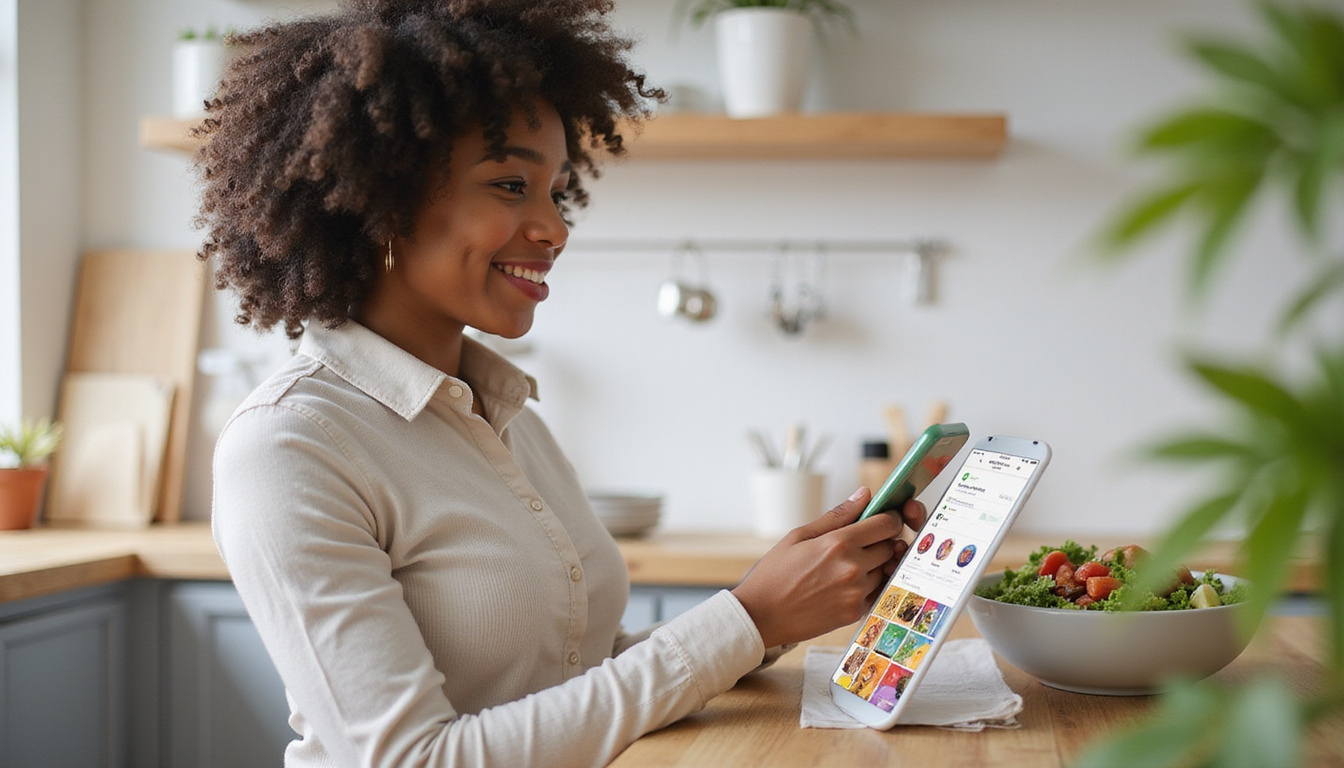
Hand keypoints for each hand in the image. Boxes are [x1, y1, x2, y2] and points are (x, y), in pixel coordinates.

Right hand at [730, 487, 926, 648]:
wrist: (762, 615)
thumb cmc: (775, 573)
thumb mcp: (799, 536)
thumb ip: (837, 515)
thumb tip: (865, 494)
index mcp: (839, 543)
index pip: (887, 524)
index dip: (889, 519)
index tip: (882, 520)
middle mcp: (853, 567)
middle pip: (890, 546)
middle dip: (881, 542)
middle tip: (859, 544)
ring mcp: (856, 592)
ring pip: (885, 570)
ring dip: (874, 566)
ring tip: (845, 567)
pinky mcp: (856, 612)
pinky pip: (876, 592)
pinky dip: (867, 586)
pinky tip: (844, 585)